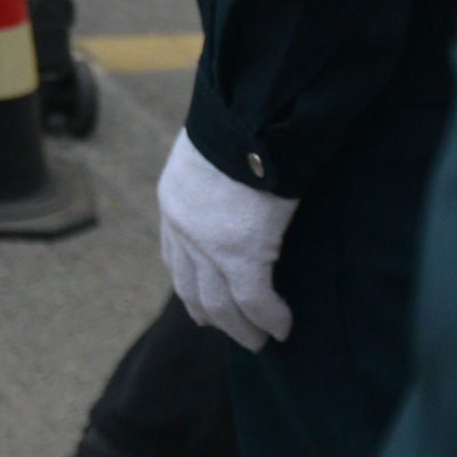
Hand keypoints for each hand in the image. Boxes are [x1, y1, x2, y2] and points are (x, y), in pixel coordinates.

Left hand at [156, 130, 297, 349]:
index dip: (189, 282)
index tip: (200, 304)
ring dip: (241, 328)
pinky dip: (270, 319)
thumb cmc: (243, 120)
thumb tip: (236, 183)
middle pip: (192, 288)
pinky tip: (283, 327)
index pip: (173, 255)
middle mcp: (182, 229)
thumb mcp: (213, 147)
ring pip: (221, 304)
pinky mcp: (242, 255)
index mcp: (173, 200)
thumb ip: (215, 174)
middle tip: (230, 331)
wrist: (252, 116)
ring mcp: (209, 246)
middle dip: (211, 315)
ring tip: (259, 341)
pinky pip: (256, 302)